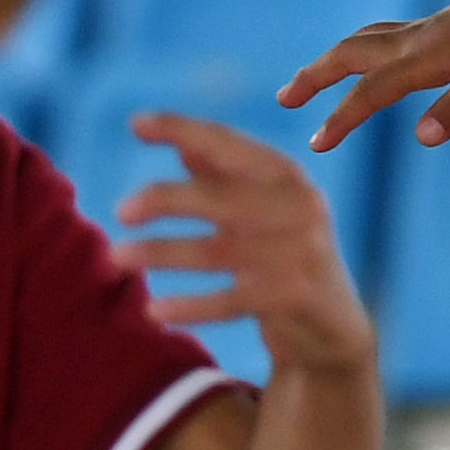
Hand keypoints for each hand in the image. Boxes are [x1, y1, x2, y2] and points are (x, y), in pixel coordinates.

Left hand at [116, 115, 378, 378]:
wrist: (335, 326)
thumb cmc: (285, 256)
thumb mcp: (263, 210)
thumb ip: (225, 176)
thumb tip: (180, 143)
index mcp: (287, 176)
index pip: (228, 144)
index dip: (181, 129)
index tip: (136, 124)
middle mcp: (299, 207)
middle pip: (219, 196)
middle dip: (165, 200)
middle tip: (119, 211)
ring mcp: (299, 254)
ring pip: (216, 251)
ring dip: (160, 253)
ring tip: (115, 258)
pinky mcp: (293, 298)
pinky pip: (229, 301)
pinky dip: (189, 307)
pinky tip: (153, 311)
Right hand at [282, 0, 449, 153]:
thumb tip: (421, 137)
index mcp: (427, 57)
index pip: (372, 91)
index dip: (341, 118)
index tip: (317, 144)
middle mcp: (418, 39)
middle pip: (350, 54)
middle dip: (314, 77)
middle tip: (284, 100)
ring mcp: (427, 30)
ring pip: (363, 41)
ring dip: (332, 60)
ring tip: (310, 79)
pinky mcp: (440, 28)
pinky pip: (383, 38)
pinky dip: (359, 50)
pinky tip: (367, 63)